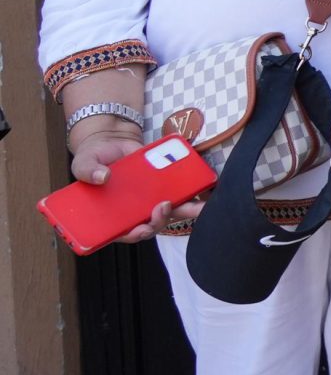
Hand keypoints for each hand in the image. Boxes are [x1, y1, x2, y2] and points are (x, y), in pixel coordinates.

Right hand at [69, 123, 202, 240]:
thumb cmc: (93, 159)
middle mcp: (133, 210)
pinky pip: (179, 192)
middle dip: (159, 221)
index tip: (142, 229)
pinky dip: (192, 193)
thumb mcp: (84, 163)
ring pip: (169, 212)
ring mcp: (150, 198)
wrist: (111, 141)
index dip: (134, 234)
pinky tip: (203, 187)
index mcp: (111, 214)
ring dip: (185, 211)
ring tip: (197, 206)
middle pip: (150, 224)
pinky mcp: (163, 184)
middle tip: (163, 207)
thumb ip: (88, 171)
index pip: (124, 232)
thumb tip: (102, 177)